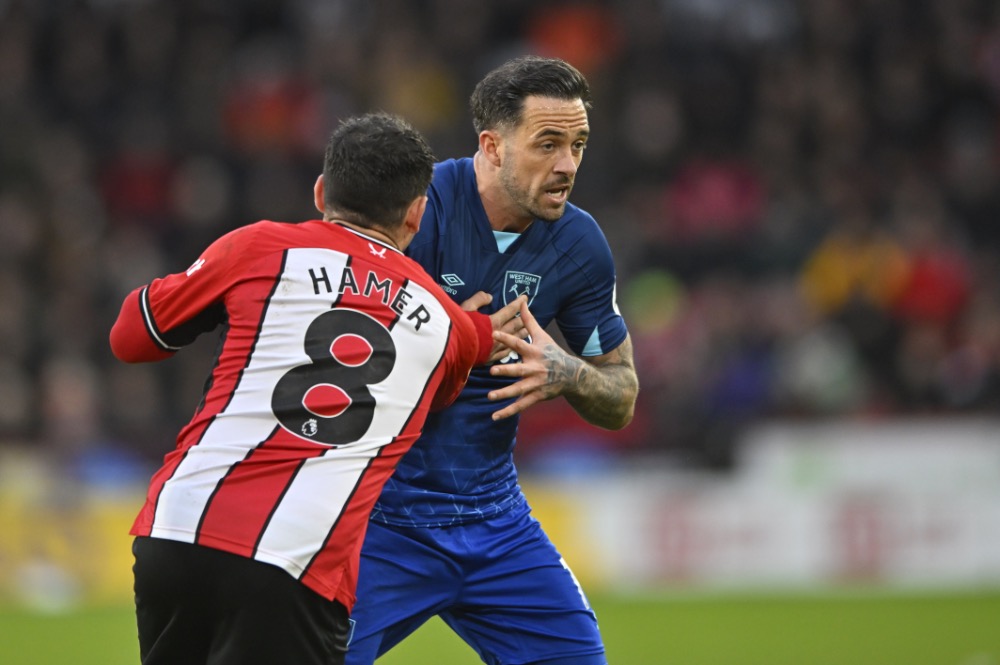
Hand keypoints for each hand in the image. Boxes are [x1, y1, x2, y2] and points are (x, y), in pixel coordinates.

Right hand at [461, 291, 527, 362]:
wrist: (452, 350)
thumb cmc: (458, 327)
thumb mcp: (466, 308)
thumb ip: (478, 300)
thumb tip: (489, 296)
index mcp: (493, 321)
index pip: (509, 310)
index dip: (518, 304)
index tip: (525, 298)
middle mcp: (498, 334)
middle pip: (515, 325)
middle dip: (524, 318)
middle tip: (530, 314)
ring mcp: (496, 347)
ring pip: (513, 339)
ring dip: (522, 333)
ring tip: (528, 330)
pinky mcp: (491, 357)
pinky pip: (506, 352)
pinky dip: (512, 348)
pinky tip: (515, 348)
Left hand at [487, 299, 583, 420]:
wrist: (572, 376)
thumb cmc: (553, 353)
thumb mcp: (542, 336)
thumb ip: (529, 321)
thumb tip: (522, 302)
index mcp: (534, 353)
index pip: (519, 344)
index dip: (507, 338)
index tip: (494, 333)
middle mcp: (535, 369)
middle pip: (519, 370)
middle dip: (506, 370)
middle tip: (492, 371)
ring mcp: (535, 384)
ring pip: (518, 390)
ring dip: (504, 394)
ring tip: (490, 396)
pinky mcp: (536, 396)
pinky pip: (520, 405)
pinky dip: (508, 412)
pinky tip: (494, 417)